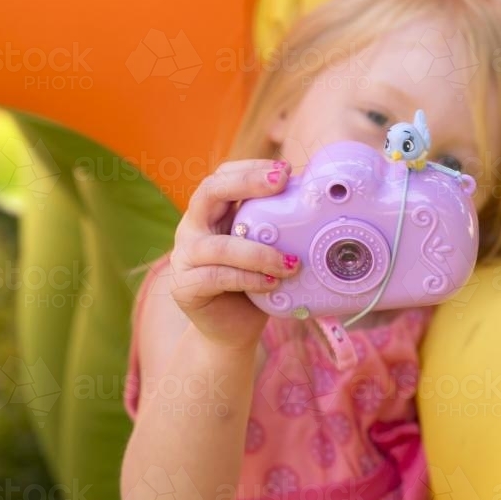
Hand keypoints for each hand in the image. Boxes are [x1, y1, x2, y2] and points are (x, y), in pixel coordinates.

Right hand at [169, 159, 300, 349]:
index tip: (285, 171)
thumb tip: (317, 204)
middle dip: (246, 183)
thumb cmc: (253, 285)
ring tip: (291, 263)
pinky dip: (248, 278)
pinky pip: (216, 277)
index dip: (251, 169)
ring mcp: (184, 257)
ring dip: (258, 252)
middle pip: (209, 192)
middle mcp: (192, 228)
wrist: (231, 330)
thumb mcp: (265, 249)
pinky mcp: (185, 286)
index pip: (223, 177)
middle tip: (280, 184)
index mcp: (210, 213)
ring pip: (218, 245)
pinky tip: (271, 283)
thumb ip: (275, 227)